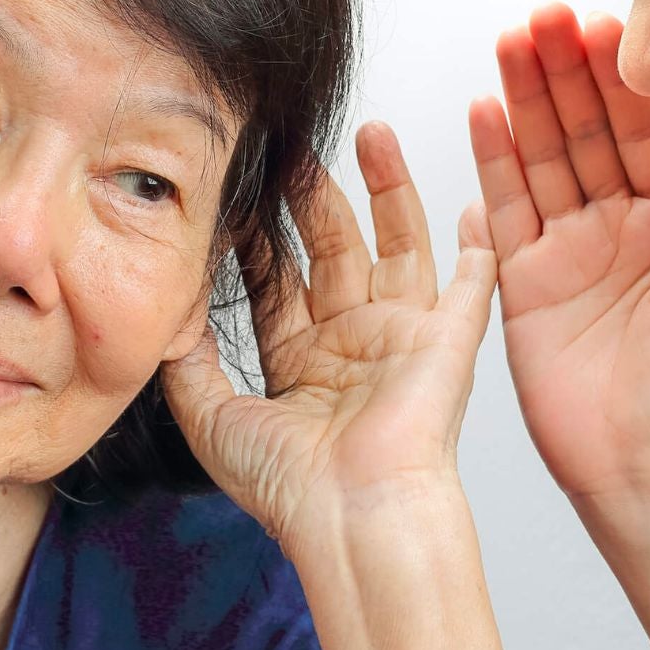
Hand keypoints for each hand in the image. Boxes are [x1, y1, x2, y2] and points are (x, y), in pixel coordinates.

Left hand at [162, 121, 498, 551]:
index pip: (276, 279)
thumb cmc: (288, 486)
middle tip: (292, 143)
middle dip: (312, 194)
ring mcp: (400, 339)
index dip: (257, 233)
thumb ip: (186, 361)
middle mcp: (351, 344)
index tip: (239, 184)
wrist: (352, 516)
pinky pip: (469, 287)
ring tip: (370, 133)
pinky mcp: (446, 343)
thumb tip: (171, 307)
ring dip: (387, 189)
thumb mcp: (211, 418)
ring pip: (396, 244)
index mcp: (300, 363)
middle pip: (332, 248)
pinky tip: (476, 204)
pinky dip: (478, 248)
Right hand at [474, 5, 649, 503]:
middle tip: (546, 15)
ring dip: (525, 96)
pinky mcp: (521, 276)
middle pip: (585, 128)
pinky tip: (484, 107)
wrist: (642, 465)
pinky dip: (492, 156)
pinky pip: (505, 205)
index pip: (644, 131)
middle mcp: (618, 222)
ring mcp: (566, 246)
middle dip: (565, 70)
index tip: (606, 25)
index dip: (623, 79)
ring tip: (511, 39)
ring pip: (541, 154)